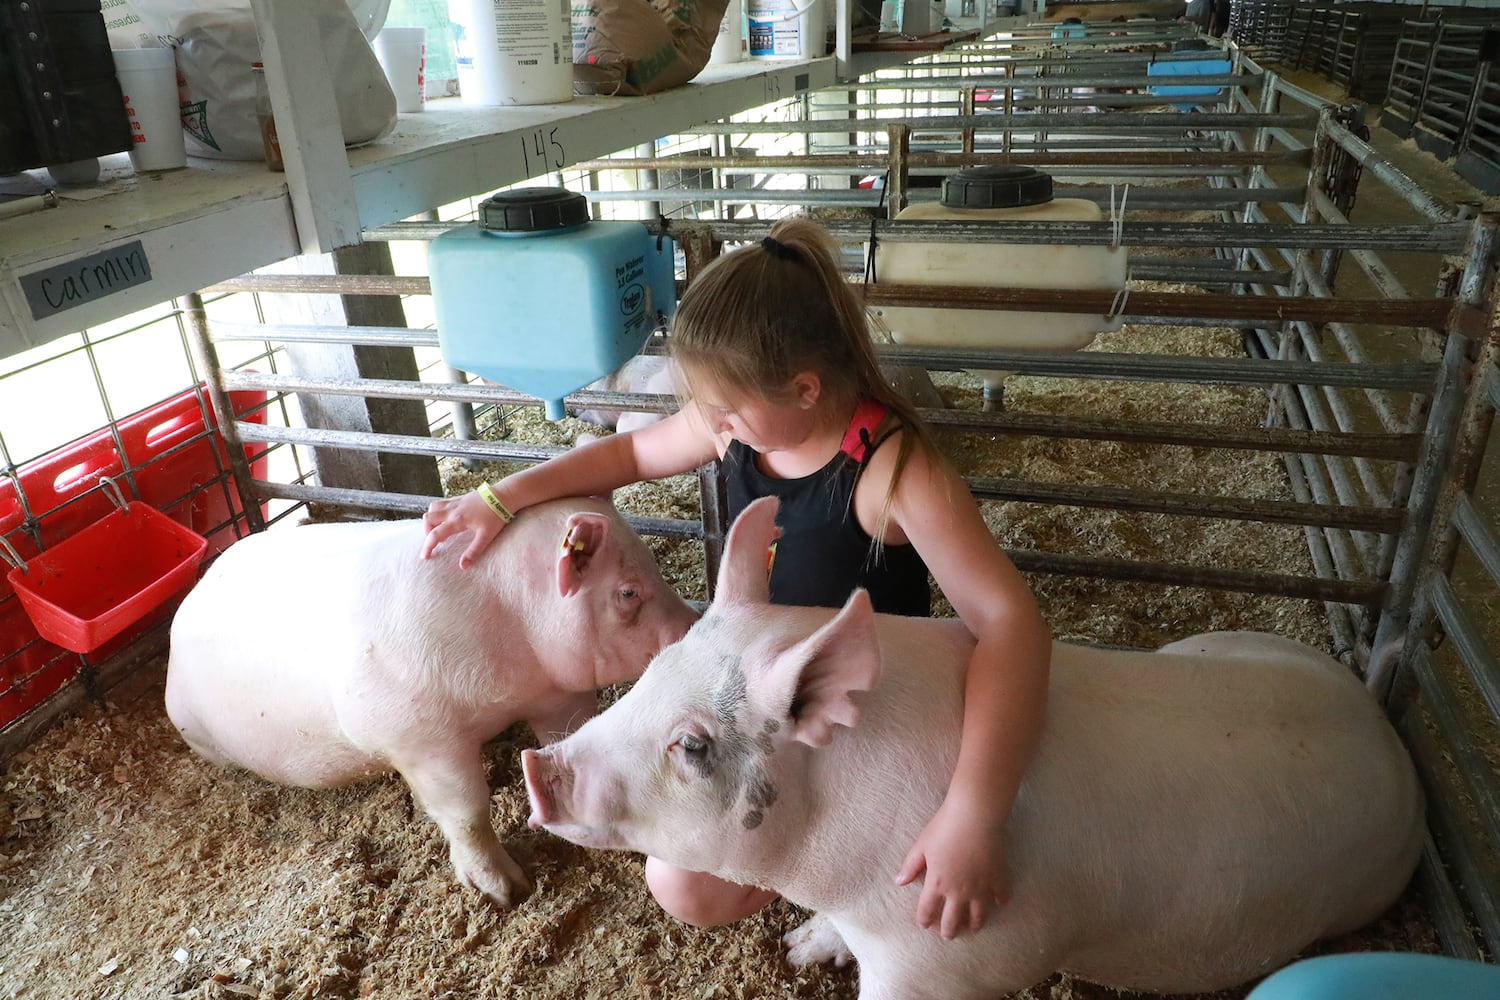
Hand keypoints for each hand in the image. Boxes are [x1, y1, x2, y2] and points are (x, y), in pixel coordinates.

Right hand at [419, 491, 504, 567]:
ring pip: (432, 508)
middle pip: (428, 518)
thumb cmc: (496, 516)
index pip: (435, 535)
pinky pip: (442, 502)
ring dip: (431, 519)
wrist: (504, 496)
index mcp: (457, 520)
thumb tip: (462, 566)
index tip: (425, 557)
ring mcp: (455, 502)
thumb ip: (473, 551)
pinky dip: (438, 511)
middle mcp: (452, 510)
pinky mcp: (460, 497)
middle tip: (434, 541)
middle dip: (426, 531)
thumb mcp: (486, 536)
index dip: (428, 546)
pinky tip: (447, 519)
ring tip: (439, 530)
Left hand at [893, 798, 1008, 939]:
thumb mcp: (921, 846)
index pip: (927, 911)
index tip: (924, 924)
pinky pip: (1000, 894)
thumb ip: (910, 866)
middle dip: (949, 931)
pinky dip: (999, 900)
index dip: (924, 920)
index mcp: (937, 884)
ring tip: (973, 928)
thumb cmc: (943, 828)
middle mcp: (958, 891)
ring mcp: (979, 887)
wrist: (974, 816)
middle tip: (948, 935)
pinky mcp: (996, 877)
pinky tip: (999, 903)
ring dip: (974, 924)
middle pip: (953, 920)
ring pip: (978, 915)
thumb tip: (899, 882)